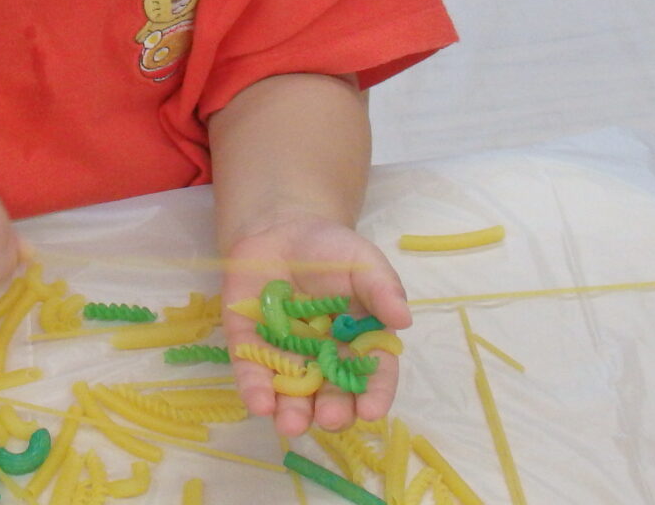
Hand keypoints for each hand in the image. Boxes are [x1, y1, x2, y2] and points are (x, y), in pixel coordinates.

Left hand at [222, 211, 410, 438]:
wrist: (281, 229)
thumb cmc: (331, 250)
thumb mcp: (363, 262)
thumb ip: (382, 288)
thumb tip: (403, 319)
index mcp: (359, 345)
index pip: (372, 377)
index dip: (374, 396)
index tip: (372, 411)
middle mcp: (324, 361)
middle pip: (333, 395)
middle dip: (333, 411)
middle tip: (330, 419)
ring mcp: (287, 356)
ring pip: (291, 394)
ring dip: (292, 413)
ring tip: (291, 424)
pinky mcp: (251, 347)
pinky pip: (252, 372)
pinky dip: (255, 390)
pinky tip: (260, 404)